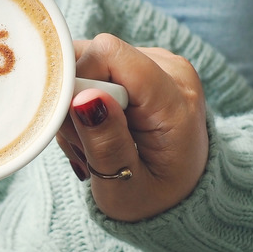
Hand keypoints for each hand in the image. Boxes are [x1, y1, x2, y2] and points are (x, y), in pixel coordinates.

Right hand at [58, 34, 207, 221]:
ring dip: (74, 102)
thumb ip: (106, 145)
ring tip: (91, 142)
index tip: (75, 127)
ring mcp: (156, 62)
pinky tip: (95, 128)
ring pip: (85, 60)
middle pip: (92, 55)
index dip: (77, 83)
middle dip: (72, 99)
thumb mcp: (125, 190)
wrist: (180, 195)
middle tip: (84, 145)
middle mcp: (169, 69)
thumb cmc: (153, 197)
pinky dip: (82, 98)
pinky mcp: (139, 63)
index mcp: (174, 100)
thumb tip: (84, 98)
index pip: (107, 54)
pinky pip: (92, 66)